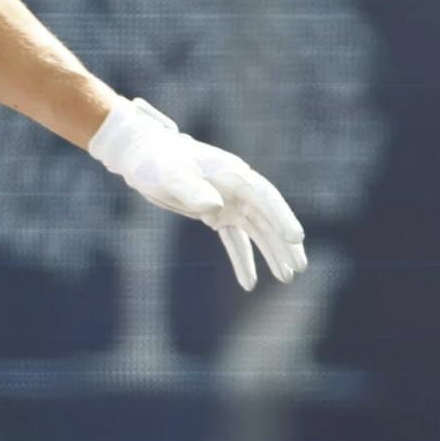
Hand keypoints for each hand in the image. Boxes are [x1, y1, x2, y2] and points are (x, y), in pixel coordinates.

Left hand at [89, 97, 308, 290]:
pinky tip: (249, 284)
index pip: (264, 197)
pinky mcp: (215, 215)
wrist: (140, 156)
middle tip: (298, 268)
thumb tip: (215, 207)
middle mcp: (236, 189)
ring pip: (256, 231)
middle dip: (283, 243)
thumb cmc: (156, 160)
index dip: (281, 217)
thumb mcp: (171, 174)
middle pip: (267, 218)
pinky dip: (242, 260)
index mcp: (232, 174)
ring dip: (270, 254)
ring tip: (286, 278)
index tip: (295, 238)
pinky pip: (234, 240)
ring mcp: (227, 203)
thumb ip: (192, 189)